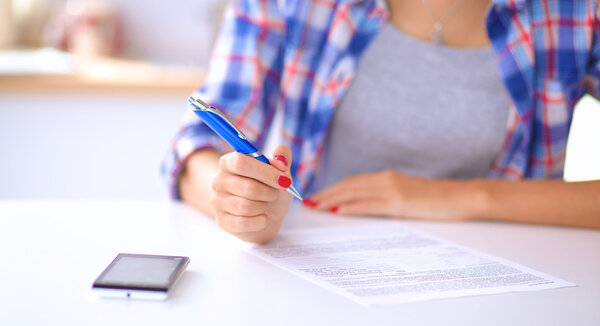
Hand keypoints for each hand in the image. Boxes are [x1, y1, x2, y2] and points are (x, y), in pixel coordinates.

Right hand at [210, 145, 293, 242]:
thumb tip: (280, 161)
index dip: (265, 172)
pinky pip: (242, 222)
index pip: (241, 162)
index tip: (283, 180)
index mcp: (229, 162)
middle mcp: (219, 180)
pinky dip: (259, 221)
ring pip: (245, 206)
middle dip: (269, 193)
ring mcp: (218, 202)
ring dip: (264, 207)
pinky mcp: (222, 221)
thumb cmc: (271, 188)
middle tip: (274, 194)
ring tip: (266, 204)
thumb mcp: (280, 169)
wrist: (268, 214)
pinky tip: (262, 217)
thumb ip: (282, 156)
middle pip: (248, 187)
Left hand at [306, 170, 471, 220]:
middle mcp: (385, 179)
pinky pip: (367, 205)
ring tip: (315, 206)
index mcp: (387, 177)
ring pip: (353, 193)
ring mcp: (391, 190)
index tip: (318, 194)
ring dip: (331, 199)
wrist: (461, 197)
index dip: (333, 187)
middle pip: (348, 185)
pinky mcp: (398, 202)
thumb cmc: (437, 198)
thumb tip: (369, 205)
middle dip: (326, 193)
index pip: (353, 181)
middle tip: (308, 201)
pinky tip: (336, 211)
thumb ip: (388, 196)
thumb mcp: (408, 194)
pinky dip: (349, 207)